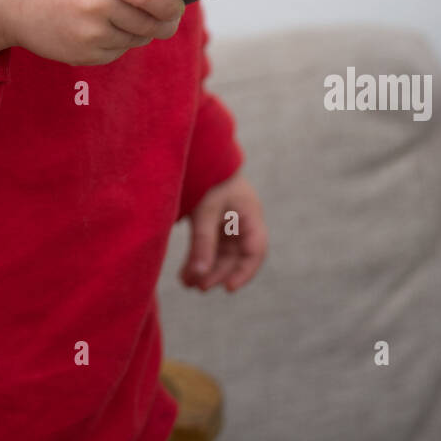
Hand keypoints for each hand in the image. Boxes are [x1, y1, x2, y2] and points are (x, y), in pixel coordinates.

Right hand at [0, 0, 185, 65]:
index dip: (172, 2)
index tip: (178, 1)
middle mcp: (96, 5)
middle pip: (150, 21)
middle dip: (165, 19)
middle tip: (168, 13)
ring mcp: (88, 33)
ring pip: (136, 39)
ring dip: (143, 30)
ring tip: (136, 15)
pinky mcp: (80, 55)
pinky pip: (116, 52)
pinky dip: (121, 42)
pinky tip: (111, 26)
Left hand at [179, 172, 267, 292]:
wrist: (197, 151)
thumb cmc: (207, 178)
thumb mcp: (205, 210)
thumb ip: (203, 242)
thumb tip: (199, 275)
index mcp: (250, 215)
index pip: (255, 250)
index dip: (245, 272)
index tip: (229, 288)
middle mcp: (242, 221)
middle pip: (234, 256)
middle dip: (216, 273)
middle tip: (198, 287)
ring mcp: (227, 222)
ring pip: (220, 254)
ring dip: (205, 269)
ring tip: (186, 283)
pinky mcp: (212, 222)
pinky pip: (208, 246)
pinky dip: (197, 259)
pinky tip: (185, 274)